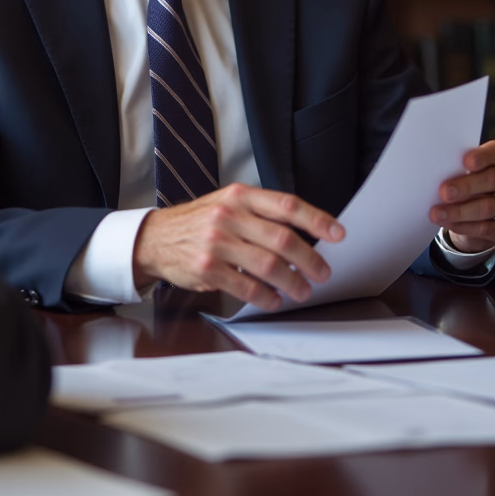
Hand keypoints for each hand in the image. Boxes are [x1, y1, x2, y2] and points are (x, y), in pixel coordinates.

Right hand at [132, 183, 344, 311]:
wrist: (156, 237)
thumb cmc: (200, 222)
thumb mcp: (228, 203)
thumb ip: (261, 214)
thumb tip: (305, 233)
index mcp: (240, 196)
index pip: (287, 205)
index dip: (316, 220)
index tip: (338, 234)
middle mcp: (229, 215)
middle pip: (282, 239)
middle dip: (310, 260)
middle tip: (323, 272)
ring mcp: (217, 242)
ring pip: (268, 265)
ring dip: (292, 282)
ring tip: (302, 290)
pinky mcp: (207, 268)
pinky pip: (246, 286)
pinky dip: (265, 297)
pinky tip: (274, 300)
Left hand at [430, 139, 494, 252]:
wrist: (485, 207)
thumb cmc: (474, 177)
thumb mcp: (471, 166)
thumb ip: (462, 165)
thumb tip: (440, 170)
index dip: (483, 156)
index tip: (465, 161)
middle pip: (493, 179)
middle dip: (466, 186)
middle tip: (444, 192)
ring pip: (489, 207)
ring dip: (460, 211)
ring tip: (438, 212)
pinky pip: (488, 228)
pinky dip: (464, 226)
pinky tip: (448, 223)